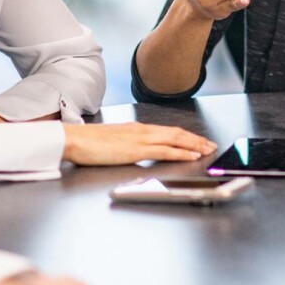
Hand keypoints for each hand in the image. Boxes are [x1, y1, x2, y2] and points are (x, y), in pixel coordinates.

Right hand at [62, 122, 215, 164]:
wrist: (74, 139)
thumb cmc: (89, 143)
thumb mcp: (114, 142)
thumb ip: (129, 145)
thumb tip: (138, 152)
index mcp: (138, 129)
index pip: (169, 131)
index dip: (186, 136)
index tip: (199, 140)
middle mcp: (143, 130)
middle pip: (177, 133)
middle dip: (196, 139)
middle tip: (211, 145)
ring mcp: (141, 139)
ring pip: (175, 140)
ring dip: (194, 145)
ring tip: (207, 150)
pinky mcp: (136, 149)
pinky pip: (164, 150)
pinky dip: (181, 152)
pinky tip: (191, 155)